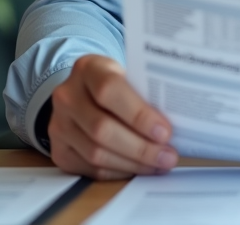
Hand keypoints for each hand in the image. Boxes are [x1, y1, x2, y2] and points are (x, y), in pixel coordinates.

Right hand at [47, 54, 178, 179]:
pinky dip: (119, 171)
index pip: (110, 90)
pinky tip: (140, 168)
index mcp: (88, 68)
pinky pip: (90, 168)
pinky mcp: (59, 149)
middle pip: (102, 128)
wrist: (83, 91)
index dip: (139, 114)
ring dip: (133, 163)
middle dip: (141, 147)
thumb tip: (180, 119)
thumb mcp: (129, 74)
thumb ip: (146, 91)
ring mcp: (58, 124)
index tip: (166, 131)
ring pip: (96, 153)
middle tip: (168, 155)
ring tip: (159, 164)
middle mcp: (67, 95)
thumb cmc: (117, 83)